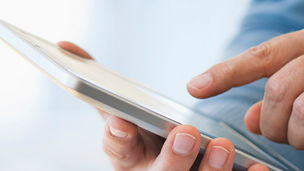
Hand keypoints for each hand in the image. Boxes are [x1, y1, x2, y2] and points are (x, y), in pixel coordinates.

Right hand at [58, 41, 266, 170]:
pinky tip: (254, 169)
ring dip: (208, 169)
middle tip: (185, 133)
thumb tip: (68, 46)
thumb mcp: (122, 113)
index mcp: (129, 154)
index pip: (117, 149)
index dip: (117, 138)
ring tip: (221, 147)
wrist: (171, 162)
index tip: (122, 124)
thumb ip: (103, 86)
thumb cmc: (144, 137)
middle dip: (171, 158)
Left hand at [187, 29, 303, 148]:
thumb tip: (250, 122)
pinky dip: (302, 138)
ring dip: (289, 133)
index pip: (259, 57)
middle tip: (270, 130)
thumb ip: (272, 94)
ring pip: (298, 111)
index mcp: (300, 46)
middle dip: (269, 120)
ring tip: (295, 133)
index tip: (195, 88)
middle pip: (276, 89)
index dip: (225, 74)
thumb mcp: (298, 78)